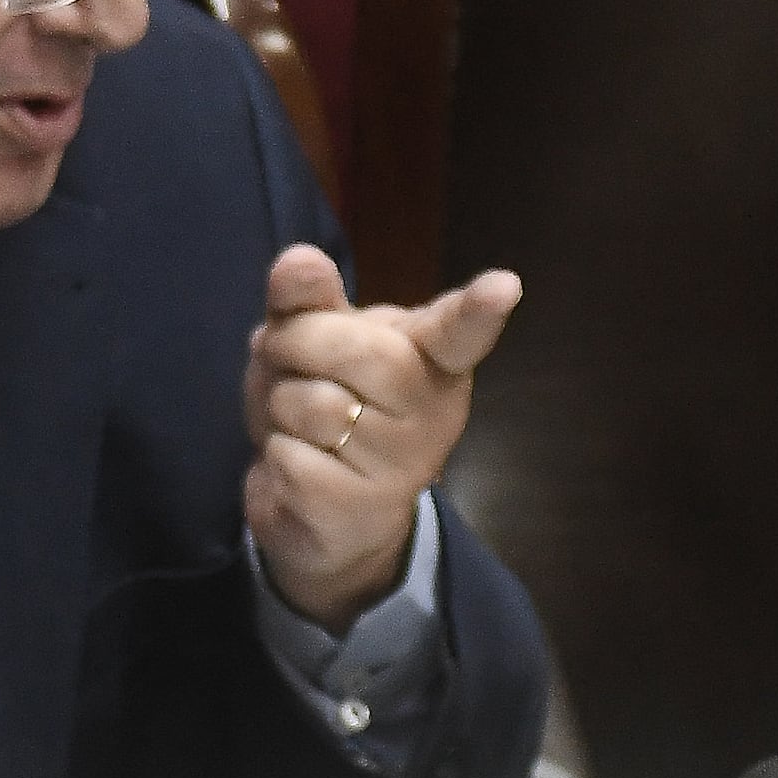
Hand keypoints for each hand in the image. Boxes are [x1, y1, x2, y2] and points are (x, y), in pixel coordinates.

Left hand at [245, 246, 521, 629]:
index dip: (479, 309)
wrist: (324, 516)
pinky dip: (274, 455)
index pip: (460, 330)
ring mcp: (404, 466)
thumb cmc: (330, 405)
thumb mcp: (311, 342)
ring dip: (278, 405)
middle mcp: (433, 411)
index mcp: (431, 357)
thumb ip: (306, 299)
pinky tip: (297, 467)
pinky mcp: (362, 509)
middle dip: (297, 343)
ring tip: (296, 421)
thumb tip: (299, 260)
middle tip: (285, 357)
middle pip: (361, 351)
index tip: (503, 287)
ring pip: (316, 406)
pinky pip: (291, 459)